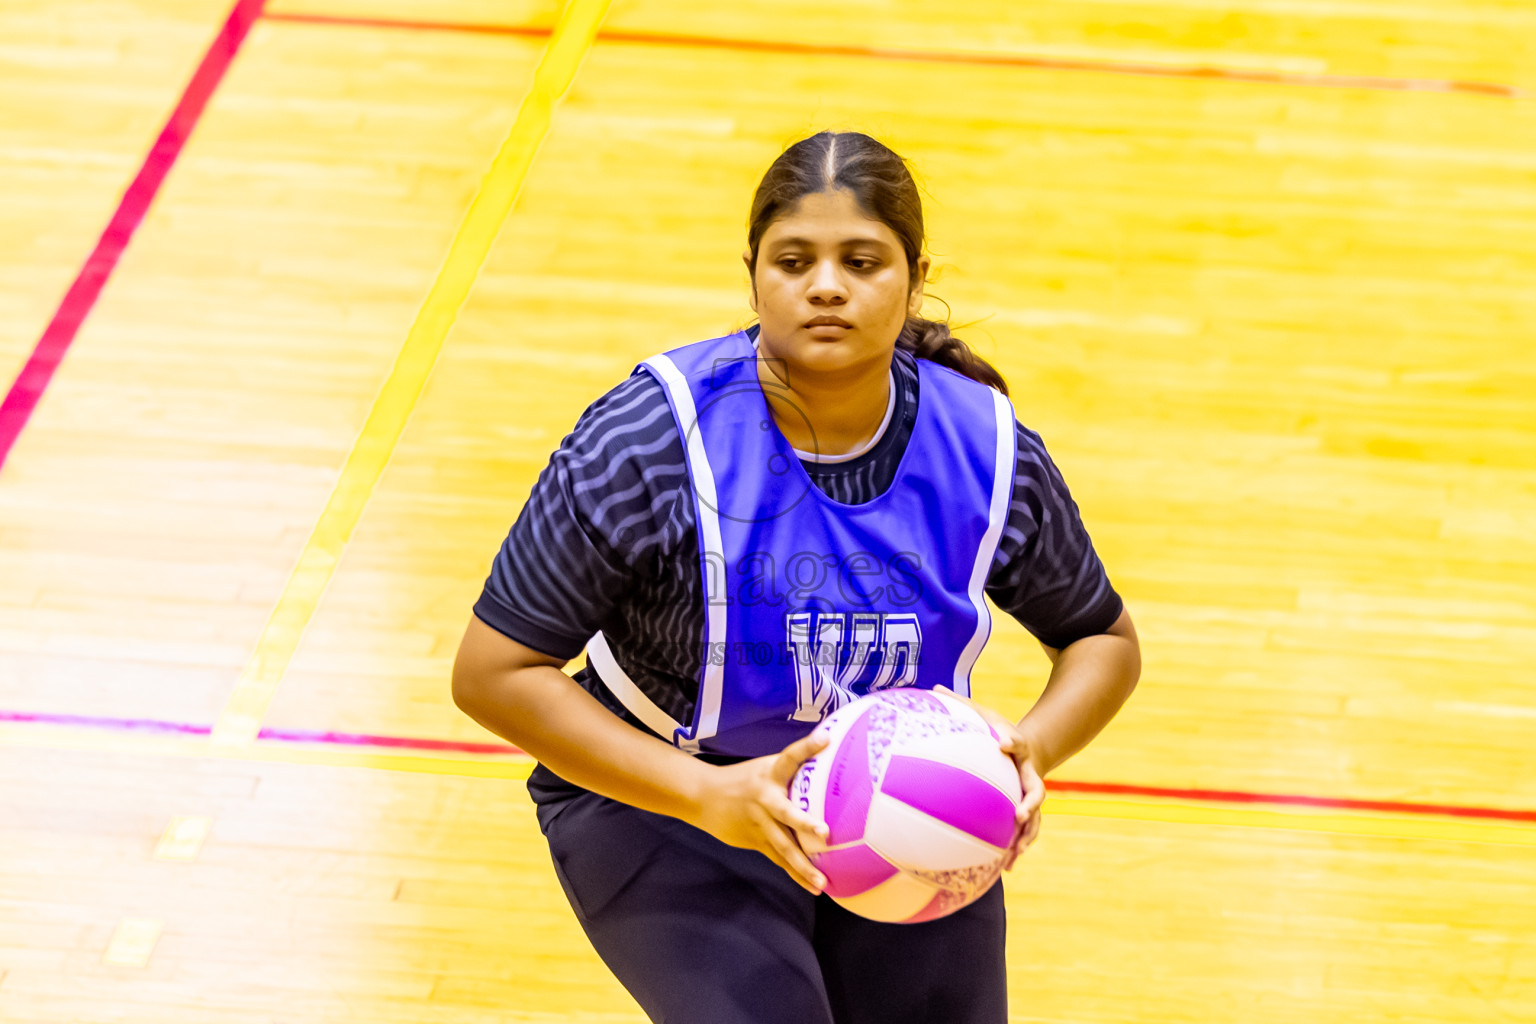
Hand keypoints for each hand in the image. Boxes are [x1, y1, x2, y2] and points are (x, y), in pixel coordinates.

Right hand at [685, 731, 830, 893]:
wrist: (704, 798)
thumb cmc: (745, 779)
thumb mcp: (766, 766)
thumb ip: (794, 765)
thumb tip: (828, 747)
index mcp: (770, 774)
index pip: (790, 757)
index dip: (807, 747)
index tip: (825, 739)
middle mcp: (766, 799)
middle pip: (786, 813)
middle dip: (805, 823)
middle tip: (825, 832)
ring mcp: (760, 823)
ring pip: (783, 846)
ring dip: (803, 865)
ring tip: (822, 881)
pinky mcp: (757, 841)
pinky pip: (779, 860)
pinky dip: (795, 873)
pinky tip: (813, 886)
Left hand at [935, 687, 1045, 870]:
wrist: (1031, 749)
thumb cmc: (997, 731)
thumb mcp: (982, 712)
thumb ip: (961, 704)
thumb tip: (932, 686)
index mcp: (1017, 747)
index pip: (1017, 741)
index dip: (1012, 741)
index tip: (1004, 742)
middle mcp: (1029, 773)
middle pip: (1036, 789)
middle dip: (1030, 802)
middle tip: (1020, 814)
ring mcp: (1031, 794)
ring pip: (1036, 818)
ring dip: (1028, 836)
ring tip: (1016, 854)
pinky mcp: (1028, 811)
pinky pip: (1026, 832)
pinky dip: (1017, 848)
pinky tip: (1004, 868)